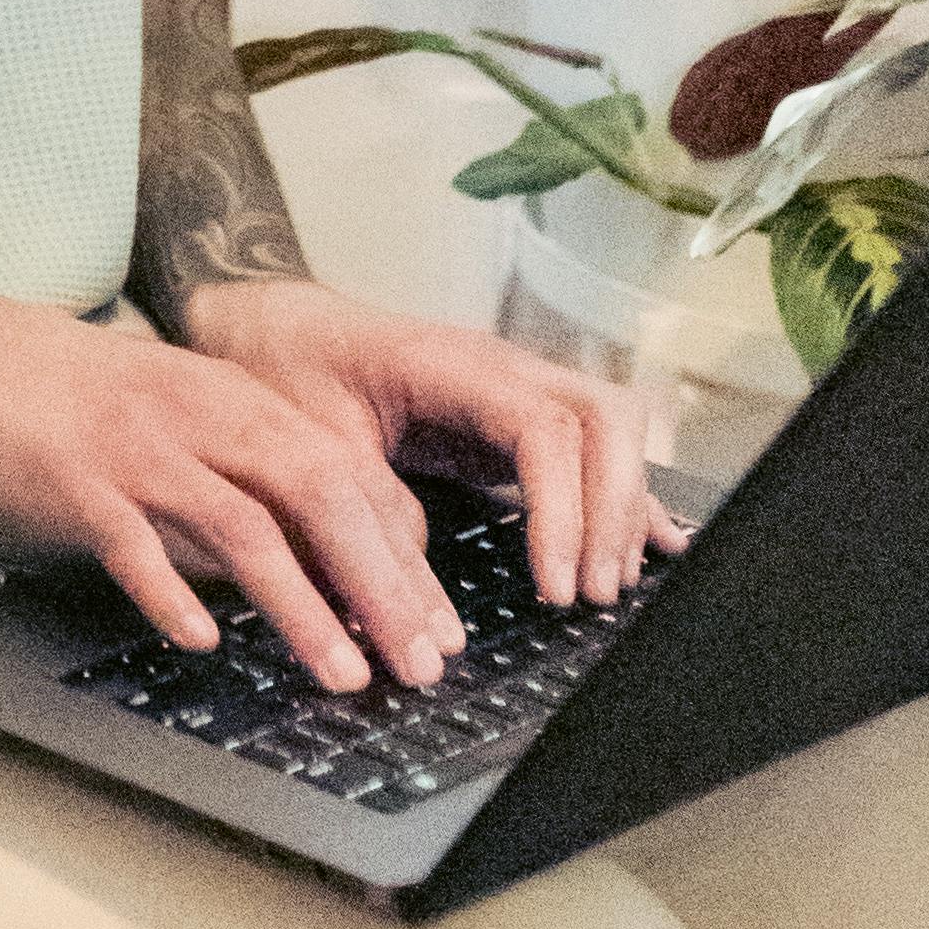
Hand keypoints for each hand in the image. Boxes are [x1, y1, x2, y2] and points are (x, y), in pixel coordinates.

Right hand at [0, 296, 484, 695]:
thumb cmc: (84, 396)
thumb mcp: (185, 414)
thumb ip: (251, 474)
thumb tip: (329, 563)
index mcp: (236, 399)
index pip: (347, 474)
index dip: (401, 555)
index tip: (437, 624)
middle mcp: (200, 418)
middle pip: (317, 496)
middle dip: (379, 585)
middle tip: (418, 661)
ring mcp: (141, 452)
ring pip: (243, 528)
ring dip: (303, 608)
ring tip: (344, 673)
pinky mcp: (79, 486)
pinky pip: (136, 548)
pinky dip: (174, 596)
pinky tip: (203, 642)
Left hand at [176, 275, 670, 615]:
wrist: (278, 325)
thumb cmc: (289, 370)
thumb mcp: (307, 440)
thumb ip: (360, 511)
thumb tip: (404, 603)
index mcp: (452, 365)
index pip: (544, 427)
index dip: (562, 509)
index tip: (554, 586)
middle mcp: (502, 367)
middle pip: (605, 418)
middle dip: (613, 508)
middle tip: (588, 595)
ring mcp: (518, 386)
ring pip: (613, 427)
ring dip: (622, 506)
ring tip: (602, 587)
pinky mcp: (519, 415)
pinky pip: (595, 444)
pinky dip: (623, 494)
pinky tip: (651, 545)